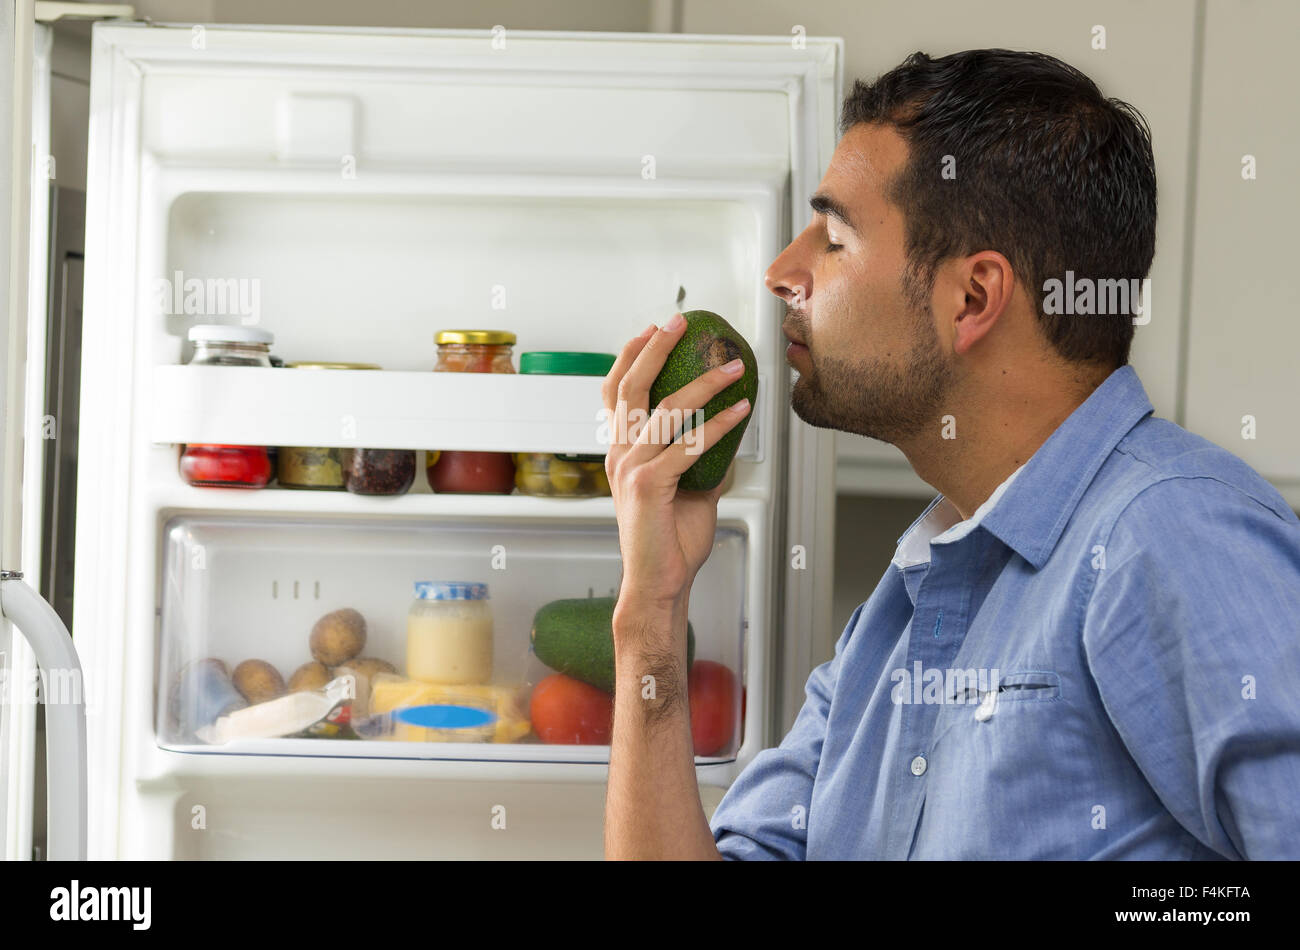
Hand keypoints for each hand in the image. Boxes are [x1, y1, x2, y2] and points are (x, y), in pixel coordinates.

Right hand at [601, 312, 752, 612]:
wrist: (659, 583)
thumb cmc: (670, 541)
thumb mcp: (686, 487)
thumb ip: (696, 457)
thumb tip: (726, 431)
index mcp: (621, 453)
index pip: (616, 393)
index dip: (630, 357)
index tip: (651, 329)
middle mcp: (619, 455)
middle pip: (632, 387)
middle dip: (656, 349)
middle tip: (680, 323)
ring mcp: (631, 469)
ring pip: (666, 410)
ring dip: (704, 383)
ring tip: (733, 368)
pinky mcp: (648, 486)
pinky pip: (688, 445)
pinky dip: (718, 425)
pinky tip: (740, 412)